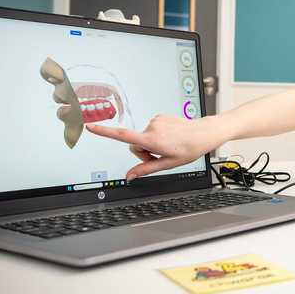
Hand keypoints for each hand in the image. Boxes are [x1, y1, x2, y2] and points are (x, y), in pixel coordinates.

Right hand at [86, 115, 223, 179]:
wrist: (204, 133)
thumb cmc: (189, 148)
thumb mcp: (168, 164)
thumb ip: (146, 169)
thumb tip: (130, 176)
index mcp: (152, 140)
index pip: (123, 136)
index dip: (104, 132)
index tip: (90, 127)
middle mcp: (151, 127)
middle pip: (135, 144)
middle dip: (144, 152)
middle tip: (161, 155)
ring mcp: (156, 120)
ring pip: (143, 137)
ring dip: (151, 144)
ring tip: (169, 145)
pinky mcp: (160, 117)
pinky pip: (151, 130)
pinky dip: (157, 136)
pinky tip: (171, 137)